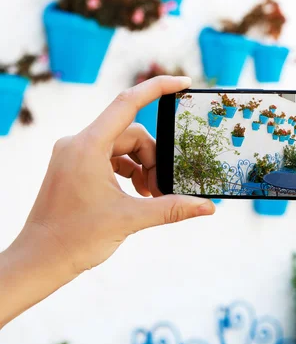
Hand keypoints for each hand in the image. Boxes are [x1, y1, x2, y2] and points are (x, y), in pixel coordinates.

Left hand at [0, 76, 214, 327]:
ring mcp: (75, 154)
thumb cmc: (76, 239)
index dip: (158, 88)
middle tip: (163, 189)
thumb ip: (172, 208)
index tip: (184, 83)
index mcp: (88, 146)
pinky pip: (110, 157)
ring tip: (151, 196)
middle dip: (153, 159)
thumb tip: (207, 206)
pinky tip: (137, 194)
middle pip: (132, 134)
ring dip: (142, 167)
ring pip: (122, 147)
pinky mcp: (74, 165)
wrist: (39, 260)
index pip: (128, 103)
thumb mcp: (131, 219)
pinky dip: (128, 171)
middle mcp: (79, 143)